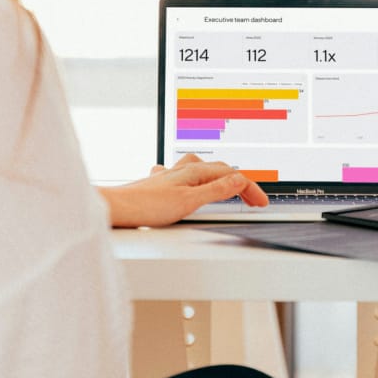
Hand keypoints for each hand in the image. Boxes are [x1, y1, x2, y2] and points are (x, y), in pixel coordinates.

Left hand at [98, 154, 268, 227]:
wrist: (116, 208)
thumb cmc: (146, 206)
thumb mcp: (189, 202)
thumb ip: (216, 190)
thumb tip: (240, 179)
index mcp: (193, 172)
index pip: (231, 176)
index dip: (250, 189)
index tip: (261, 202)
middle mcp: (182, 170)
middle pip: (219, 170)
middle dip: (239, 183)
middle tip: (252, 199)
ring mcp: (171, 176)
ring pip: (201, 169)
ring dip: (219, 176)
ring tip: (228, 186)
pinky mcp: (160, 185)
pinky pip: (184, 175)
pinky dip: (196, 180)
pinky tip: (189, 185)